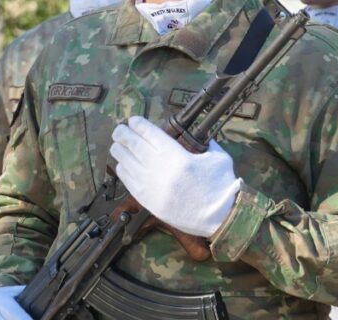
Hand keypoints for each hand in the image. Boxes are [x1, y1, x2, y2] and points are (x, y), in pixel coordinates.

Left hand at [110, 116, 241, 237]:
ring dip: (119, 150)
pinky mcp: (146, 200)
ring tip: (118, 145)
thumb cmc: (220, 186)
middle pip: (132, 144)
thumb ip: (206, 145)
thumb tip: (201, 138)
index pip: (149, 133)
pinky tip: (122, 165)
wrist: (220, 218)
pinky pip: (127, 180)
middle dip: (122, 134)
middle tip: (119, 130)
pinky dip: (122, 169)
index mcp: (176, 155)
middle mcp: (159, 167)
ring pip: (125, 161)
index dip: (137, 124)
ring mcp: (150, 184)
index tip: (133, 120)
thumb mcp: (218, 158)